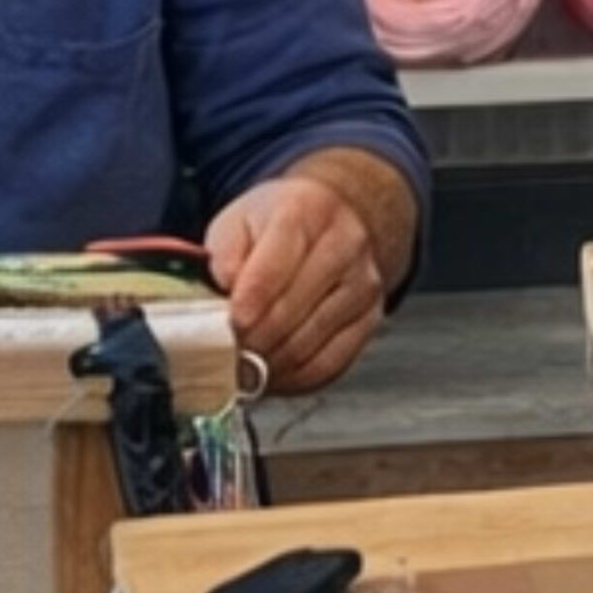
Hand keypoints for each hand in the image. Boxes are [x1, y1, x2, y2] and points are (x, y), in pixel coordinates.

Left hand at [206, 166, 389, 393]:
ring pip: (309, 342)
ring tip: (239, 366)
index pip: (273, 269)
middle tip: (220, 353)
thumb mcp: (240, 219)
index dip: (245, 306)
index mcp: (307, 213)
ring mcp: (364, 284)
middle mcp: (346, 246)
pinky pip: (331, 364)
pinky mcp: (372, 317)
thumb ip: (224, 252)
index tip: (223, 327)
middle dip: (249, 340)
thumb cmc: (279, 223)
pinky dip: (294, 379)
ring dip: (267, 364)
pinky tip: (271, 375)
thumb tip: (222, 293)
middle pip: (291, 311)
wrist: (340, 216)